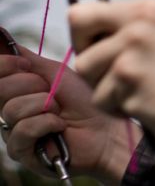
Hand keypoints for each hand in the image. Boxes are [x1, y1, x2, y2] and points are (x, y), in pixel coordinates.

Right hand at [0, 45, 140, 183]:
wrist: (106, 128)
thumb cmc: (86, 100)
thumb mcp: (58, 73)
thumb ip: (29, 60)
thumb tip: (4, 41)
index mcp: (19, 90)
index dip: (5, 65)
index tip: (24, 64)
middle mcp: (12, 109)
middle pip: (2, 89)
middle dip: (33, 85)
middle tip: (54, 93)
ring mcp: (14, 131)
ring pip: (13, 109)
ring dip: (45, 106)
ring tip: (61, 111)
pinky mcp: (22, 151)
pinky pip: (22, 130)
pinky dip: (46, 124)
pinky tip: (59, 127)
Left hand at [69, 0, 154, 153]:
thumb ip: (126, 26)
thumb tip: (82, 28)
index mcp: (145, 8)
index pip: (81, 13)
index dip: (84, 35)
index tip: (102, 49)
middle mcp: (137, 26)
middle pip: (80, 49)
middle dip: (91, 65)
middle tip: (117, 74)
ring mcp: (133, 55)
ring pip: (87, 75)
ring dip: (106, 90)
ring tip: (139, 89)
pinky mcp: (131, 85)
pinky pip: (102, 101)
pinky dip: (120, 108)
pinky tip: (148, 102)